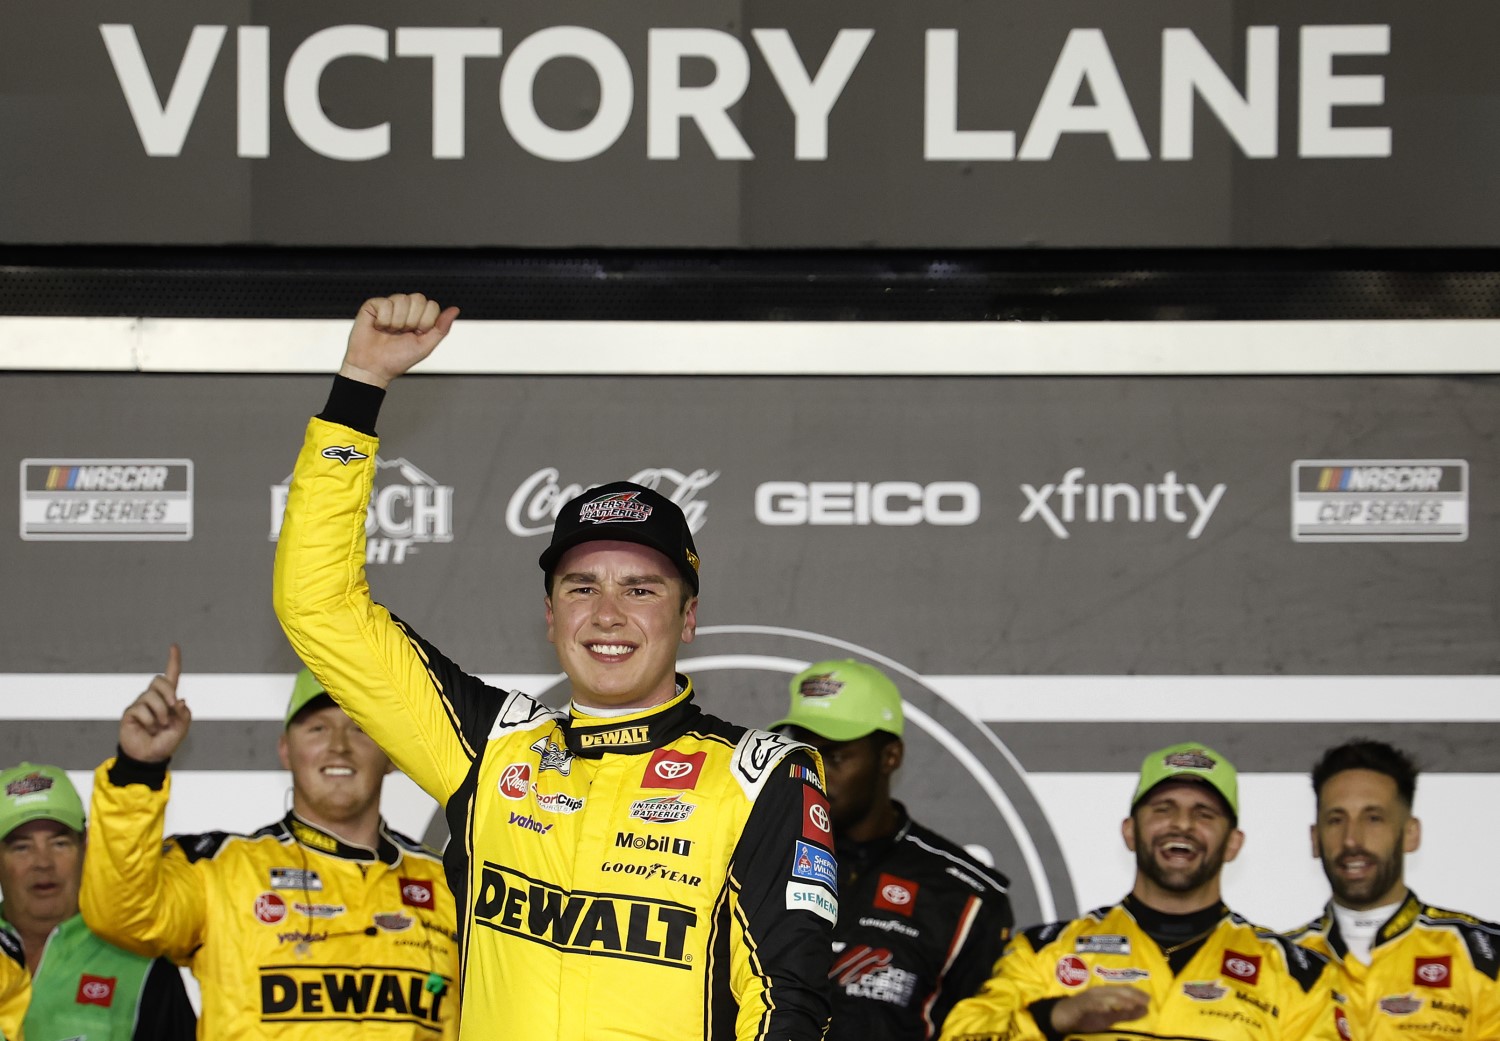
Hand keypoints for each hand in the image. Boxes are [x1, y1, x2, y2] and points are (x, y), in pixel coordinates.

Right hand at [119, 644, 191, 763]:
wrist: (149, 758)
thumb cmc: (165, 742)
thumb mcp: (182, 728)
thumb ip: (184, 714)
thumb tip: (180, 700)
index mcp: (168, 699)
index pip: (171, 676)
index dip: (173, 661)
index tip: (174, 646)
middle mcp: (153, 698)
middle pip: (159, 680)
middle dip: (168, 692)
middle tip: (173, 707)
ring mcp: (140, 704)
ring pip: (151, 696)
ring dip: (160, 713)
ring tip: (159, 726)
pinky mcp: (130, 713)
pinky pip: (141, 709)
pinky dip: (149, 721)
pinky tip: (148, 729)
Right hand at [339, 293, 459, 387]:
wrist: (373, 368)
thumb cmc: (397, 359)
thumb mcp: (425, 346)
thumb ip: (441, 328)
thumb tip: (455, 309)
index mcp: (419, 317)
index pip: (432, 305)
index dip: (425, 322)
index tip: (416, 335)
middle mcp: (405, 309)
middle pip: (419, 298)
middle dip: (412, 321)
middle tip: (401, 333)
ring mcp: (389, 305)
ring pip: (402, 299)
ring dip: (397, 322)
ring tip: (389, 332)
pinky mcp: (373, 305)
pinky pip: (385, 303)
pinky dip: (383, 320)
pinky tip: (378, 327)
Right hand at [1049, 985, 1149, 1033]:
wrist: (1062, 1017)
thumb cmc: (1086, 1015)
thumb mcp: (1109, 1017)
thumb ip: (1125, 1014)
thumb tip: (1145, 1010)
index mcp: (1105, 993)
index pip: (1123, 990)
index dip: (1136, 993)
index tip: (1148, 999)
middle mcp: (1098, 992)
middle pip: (1116, 991)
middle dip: (1131, 995)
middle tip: (1144, 1001)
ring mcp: (1088, 998)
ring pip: (1105, 997)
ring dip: (1118, 1000)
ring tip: (1130, 1005)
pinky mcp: (1079, 1005)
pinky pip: (1090, 1004)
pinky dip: (1099, 1005)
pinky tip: (1107, 1008)